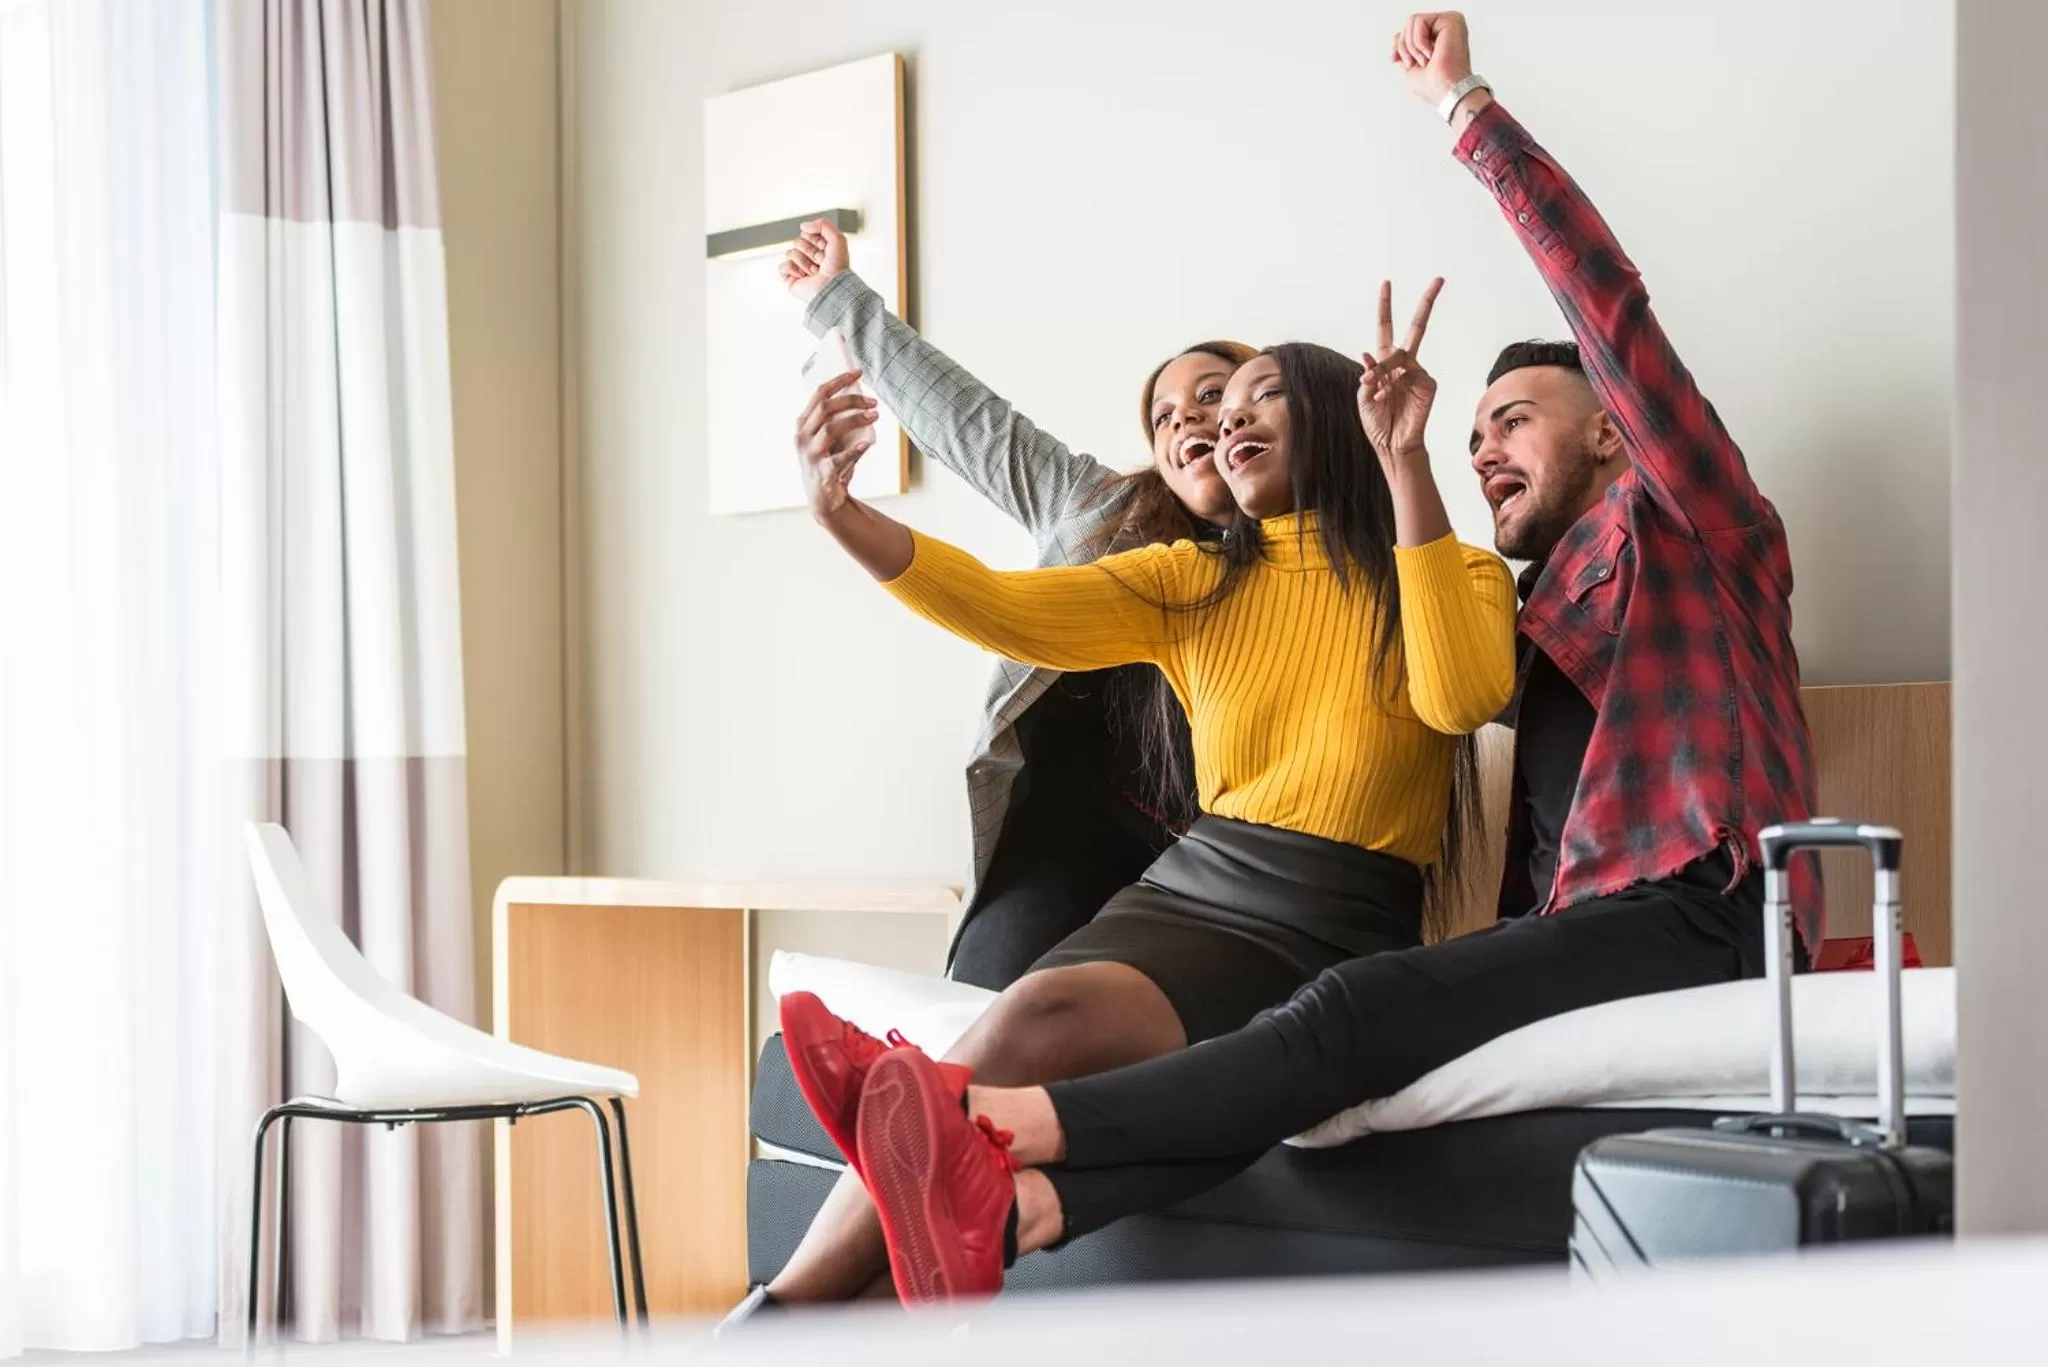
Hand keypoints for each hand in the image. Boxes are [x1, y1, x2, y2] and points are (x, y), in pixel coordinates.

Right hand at [780, 218, 850, 303]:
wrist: (832, 287)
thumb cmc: (838, 267)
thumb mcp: (838, 238)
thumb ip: (823, 224)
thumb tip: (803, 226)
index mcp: (818, 248)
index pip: (806, 233)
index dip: (816, 241)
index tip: (826, 251)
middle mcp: (808, 257)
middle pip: (797, 242)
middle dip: (809, 251)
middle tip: (820, 263)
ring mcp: (798, 268)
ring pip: (790, 253)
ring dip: (804, 262)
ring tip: (814, 272)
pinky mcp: (790, 280)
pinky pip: (781, 267)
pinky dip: (792, 270)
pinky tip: (803, 277)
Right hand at [795, 371, 877, 517]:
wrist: (824, 499)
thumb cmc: (829, 462)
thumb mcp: (829, 438)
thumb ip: (837, 419)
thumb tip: (861, 397)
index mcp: (803, 423)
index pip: (819, 393)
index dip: (839, 380)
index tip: (858, 372)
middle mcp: (802, 436)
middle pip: (825, 407)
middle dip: (851, 400)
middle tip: (873, 401)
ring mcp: (810, 455)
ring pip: (831, 428)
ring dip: (855, 419)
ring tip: (875, 415)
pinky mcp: (821, 473)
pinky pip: (838, 460)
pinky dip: (853, 451)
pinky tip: (866, 445)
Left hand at [1357, 278, 1443, 476]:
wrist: (1391, 444)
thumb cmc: (1377, 421)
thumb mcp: (1363, 396)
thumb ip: (1367, 374)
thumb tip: (1368, 354)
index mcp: (1385, 362)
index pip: (1386, 328)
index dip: (1385, 306)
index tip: (1387, 283)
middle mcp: (1403, 363)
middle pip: (1416, 327)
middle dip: (1427, 303)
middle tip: (1439, 279)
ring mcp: (1417, 372)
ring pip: (1400, 356)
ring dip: (1382, 370)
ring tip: (1371, 385)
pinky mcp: (1428, 384)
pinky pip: (1408, 374)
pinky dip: (1390, 383)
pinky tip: (1383, 397)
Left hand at [1390, 11, 1471, 106]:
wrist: (1446, 91)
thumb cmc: (1433, 86)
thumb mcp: (1410, 68)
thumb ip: (1405, 50)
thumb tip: (1396, 36)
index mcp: (1437, 39)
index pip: (1410, 31)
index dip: (1399, 44)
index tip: (1395, 59)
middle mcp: (1444, 29)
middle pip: (1409, 25)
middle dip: (1404, 47)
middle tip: (1414, 63)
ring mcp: (1449, 23)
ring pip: (1412, 21)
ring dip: (1411, 46)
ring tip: (1424, 60)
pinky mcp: (1451, 20)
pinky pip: (1420, 21)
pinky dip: (1419, 41)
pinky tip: (1431, 53)